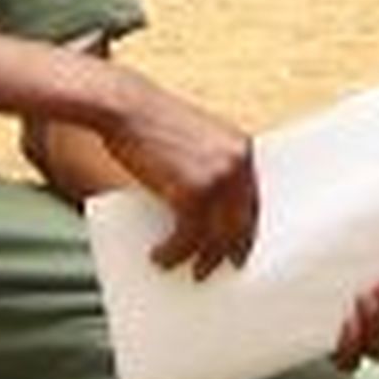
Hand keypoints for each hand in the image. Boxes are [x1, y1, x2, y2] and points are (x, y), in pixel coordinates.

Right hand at [99, 68, 261, 274]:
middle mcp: (237, 163)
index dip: (245, 232)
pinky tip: (160, 257)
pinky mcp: (191, 192)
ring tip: (186, 271)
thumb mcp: (193, 140)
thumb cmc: (151, 124)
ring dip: (201, 260)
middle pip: (239, 224)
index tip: (237, 254)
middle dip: (227, 253)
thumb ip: (208, 166)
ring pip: (216, 236)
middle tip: (210, 271)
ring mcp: (216, 178)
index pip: (252, 202)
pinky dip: (174, 253)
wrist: (125, 107)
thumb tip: (207, 212)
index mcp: (241, 149)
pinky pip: (188, 236)